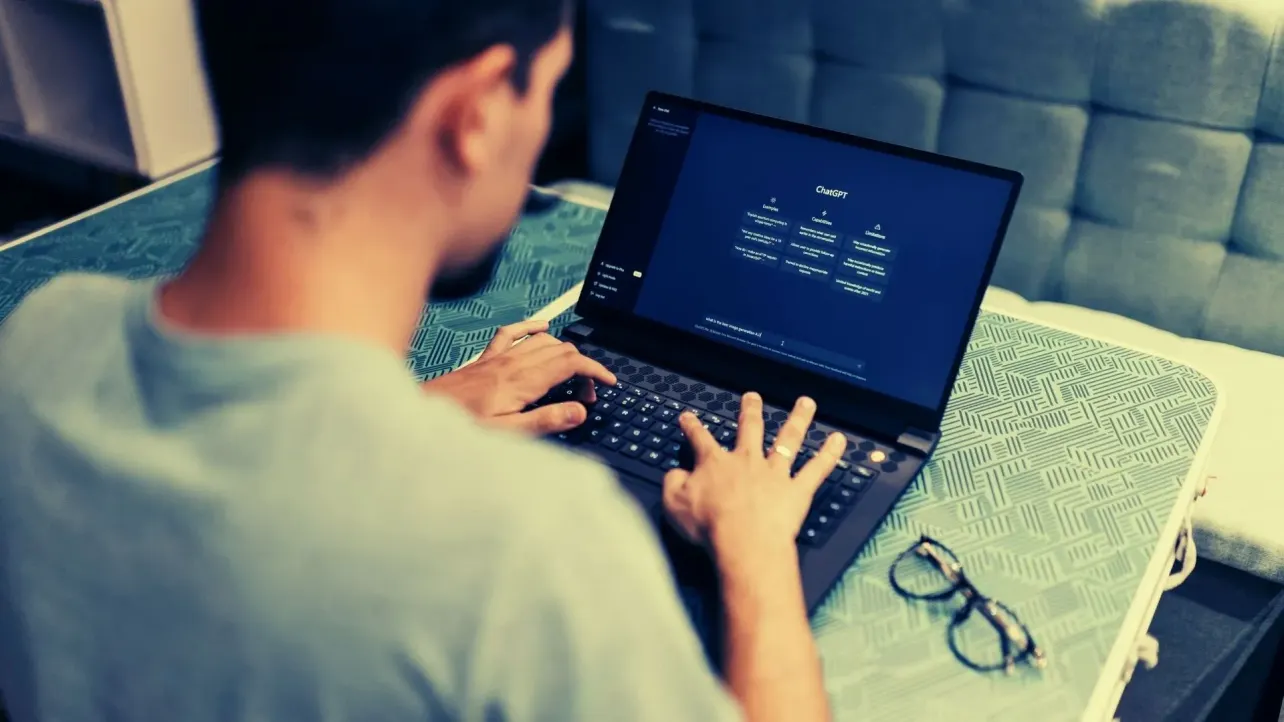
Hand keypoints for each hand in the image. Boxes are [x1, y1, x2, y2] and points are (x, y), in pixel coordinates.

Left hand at [422, 319, 616, 433]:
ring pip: (543, 341)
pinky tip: (542, 327)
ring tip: (571, 375)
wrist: (421, 416)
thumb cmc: (460, 428)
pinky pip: (512, 333)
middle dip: (583, 367)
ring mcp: (498, 358)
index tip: (608, 383)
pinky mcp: (485, 360)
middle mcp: (512, 364)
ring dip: (564, 352)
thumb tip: (579, 411)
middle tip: (587, 394)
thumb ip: (545, 421)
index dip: (595, 370)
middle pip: (561, 350)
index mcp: (522, 382)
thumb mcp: (508, 434)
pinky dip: (532, 327)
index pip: (570, 364)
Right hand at [661, 393, 846, 554]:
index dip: (693, 427)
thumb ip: (673, 483)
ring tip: (806, 403)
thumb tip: (676, 472)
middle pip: (749, 429)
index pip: (701, 439)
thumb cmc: (708, 526)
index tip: (688, 416)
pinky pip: (817, 469)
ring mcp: (775, 473)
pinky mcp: (797, 490)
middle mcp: (747, 461)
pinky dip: (829, 454)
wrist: (743, 542)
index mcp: (715, 463)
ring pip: (788, 439)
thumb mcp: (674, 504)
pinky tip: (840, 440)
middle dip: (750, 410)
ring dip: (798, 419)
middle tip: (752, 396)